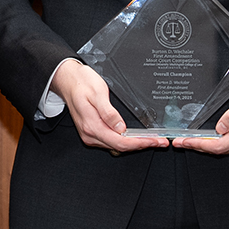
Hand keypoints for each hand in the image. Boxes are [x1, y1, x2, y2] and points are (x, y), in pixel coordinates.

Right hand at [51, 59, 167, 152]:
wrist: (68, 81)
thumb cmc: (82, 83)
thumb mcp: (98, 93)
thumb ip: (109, 113)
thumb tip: (120, 128)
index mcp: (92, 126)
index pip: (120, 142)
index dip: (140, 143)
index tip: (154, 141)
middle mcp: (90, 134)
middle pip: (120, 148)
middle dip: (142, 145)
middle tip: (160, 142)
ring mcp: (90, 135)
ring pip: (116, 147)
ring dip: (135, 144)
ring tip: (151, 139)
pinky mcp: (92, 132)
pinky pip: (111, 142)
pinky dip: (125, 142)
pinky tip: (135, 137)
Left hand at [175, 61, 228, 155]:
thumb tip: (220, 129)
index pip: (219, 146)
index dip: (200, 145)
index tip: (185, 141)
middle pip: (220, 150)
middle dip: (199, 147)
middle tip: (181, 142)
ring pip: (225, 148)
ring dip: (206, 145)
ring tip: (190, 140)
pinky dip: (216, 142)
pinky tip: (208, 138)